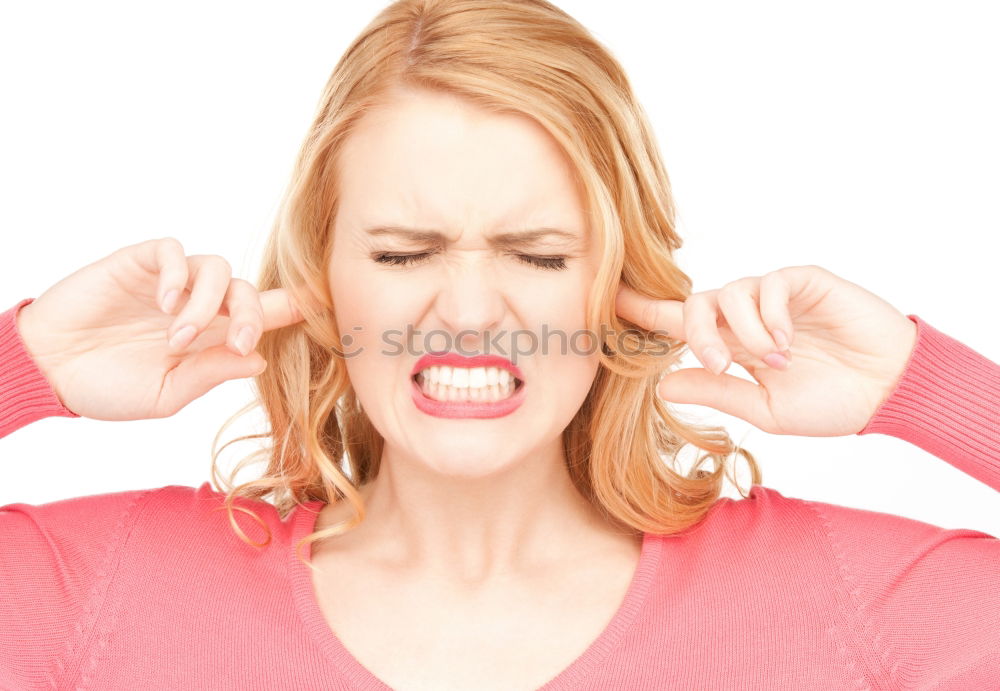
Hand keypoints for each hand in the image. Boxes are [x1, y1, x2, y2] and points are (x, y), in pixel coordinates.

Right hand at [15, 237, 305, 420]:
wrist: (48, 371)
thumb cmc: (107, 386)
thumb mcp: (166, 393)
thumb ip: (211, 373)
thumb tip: (259, 358)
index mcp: (213, 339)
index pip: (266, 317)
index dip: (296, 309)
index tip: (326, 308)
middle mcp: (201, 306)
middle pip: (251, 291)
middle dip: (255, 314)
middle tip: (237, 341)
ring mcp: (173, 283)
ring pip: (218, 269)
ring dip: (208, 303)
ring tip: (178, 335)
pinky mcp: (142, 263)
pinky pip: (176, 251)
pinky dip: (180, 275)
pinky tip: (166, 303)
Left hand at [615, 264, 917, 436]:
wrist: (889, 392)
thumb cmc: (831, 401)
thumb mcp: (764, 408)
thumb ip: (715, 392)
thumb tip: (660, 384)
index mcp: (731, 345)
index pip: (675, 323)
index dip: (640, 310)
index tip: (604, 301)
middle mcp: (744, 317)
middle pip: (693, 303)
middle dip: (696, 333)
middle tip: (721, 364)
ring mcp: (772, 297)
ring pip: (727, 292)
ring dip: (743, 331)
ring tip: (775, 361)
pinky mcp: (801, 281)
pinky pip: (768, 285)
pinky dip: (770, 316)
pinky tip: (788, 342)